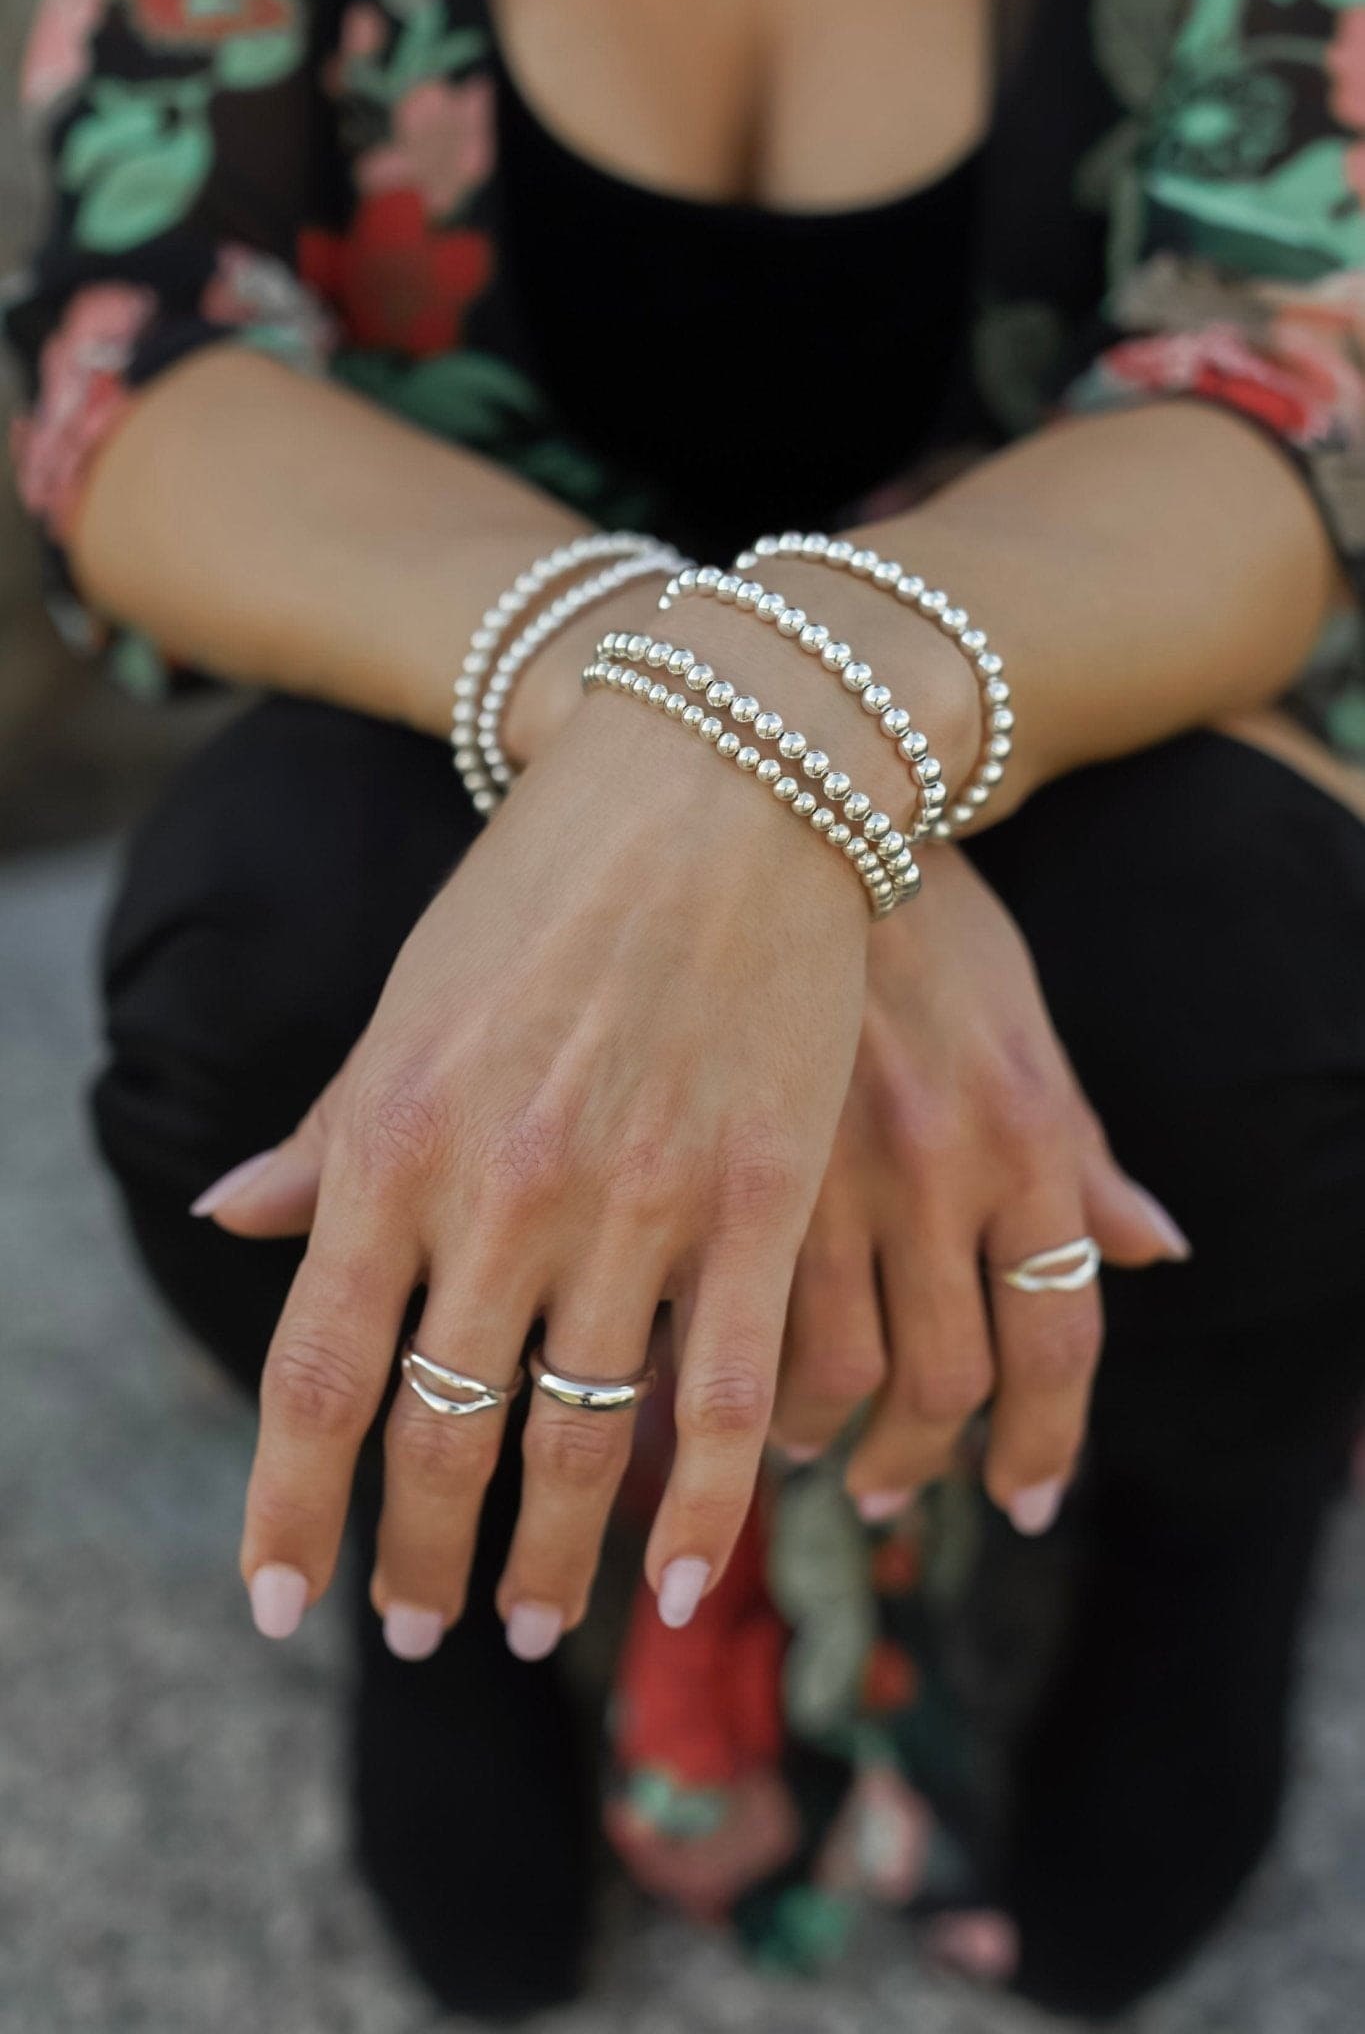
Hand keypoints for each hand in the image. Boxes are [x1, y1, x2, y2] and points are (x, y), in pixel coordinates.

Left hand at [197, 695, 869, 1656]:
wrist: (718, 775)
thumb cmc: (545, 883)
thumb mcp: (409, 1000)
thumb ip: (331, 1128)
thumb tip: (227, 1215)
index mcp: (396, 1138)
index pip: (315, 1373)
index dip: (289, 1508)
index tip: (280, 1601)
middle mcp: (504, 1189)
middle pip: (440, 1436)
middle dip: (419, 1562)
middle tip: (416, 1629)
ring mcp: (638, 1200)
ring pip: (579, 1442)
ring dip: (548, 1563)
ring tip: (533, 1627)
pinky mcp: (763, 1197)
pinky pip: (730, 1398)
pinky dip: (706, 1513)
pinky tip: (688, 1589)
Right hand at [772, 847, 1188, 1530]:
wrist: (781, 793)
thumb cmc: (917, 909)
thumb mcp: (1022, 1020)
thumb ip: (1080, 1151)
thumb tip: (1155, 1249)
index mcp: (1024, 1133)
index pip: (1059, 1337)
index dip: (1047, 1442)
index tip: (1023, 1496)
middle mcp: (932, 1166)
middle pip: (942, 1384)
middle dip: (920, 1465)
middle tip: (894, 1488)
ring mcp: (817, 1166)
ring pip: (824, 1376)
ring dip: (815, 1442)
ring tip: (801, 1447)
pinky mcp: (709, 1157)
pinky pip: (722, 1314)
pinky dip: (722, 1377)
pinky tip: (713, 1385)